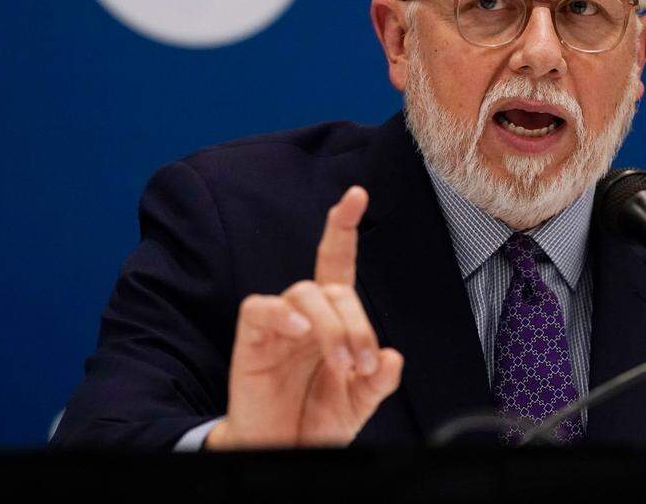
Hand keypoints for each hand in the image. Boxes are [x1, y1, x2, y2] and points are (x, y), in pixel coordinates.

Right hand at [205, 186, 402, 447]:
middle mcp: (305, 315)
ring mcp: (278, 325)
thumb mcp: (359, 403)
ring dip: (332, 325)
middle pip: (332, 286)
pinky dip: (284, 314)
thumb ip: (380, 380)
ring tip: (341, 362)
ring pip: (304, 292)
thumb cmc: (315, 422)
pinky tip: (301, 332)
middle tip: (364, 362)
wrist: (284, 452)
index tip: (356, 194)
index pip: (336, 263)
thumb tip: (394, 357)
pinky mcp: (252, 339)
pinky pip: (260, 308)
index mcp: (331, 321)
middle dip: (357, 321)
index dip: (343, 228)